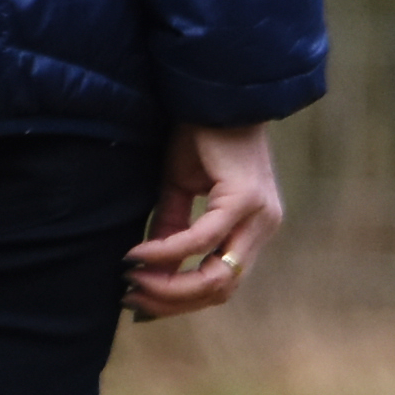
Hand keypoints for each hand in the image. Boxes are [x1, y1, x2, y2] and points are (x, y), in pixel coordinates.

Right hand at [130, 118, 286, 317]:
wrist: (214, 94)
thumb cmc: (201, 138)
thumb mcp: (181, 191)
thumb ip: (172, 229)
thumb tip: (149, 269)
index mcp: (253, 229)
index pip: (222, 284)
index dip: (181, 300)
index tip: (140, 300)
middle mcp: (263, 228)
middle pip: (220, 290)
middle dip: (172, 300)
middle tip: (132, 297)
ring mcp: (259, 216)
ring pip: (216, 276)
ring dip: (169, 285)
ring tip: (133, 279)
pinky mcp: (245, 198)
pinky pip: (201, 239)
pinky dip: (167, 251)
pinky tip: (139, 254)